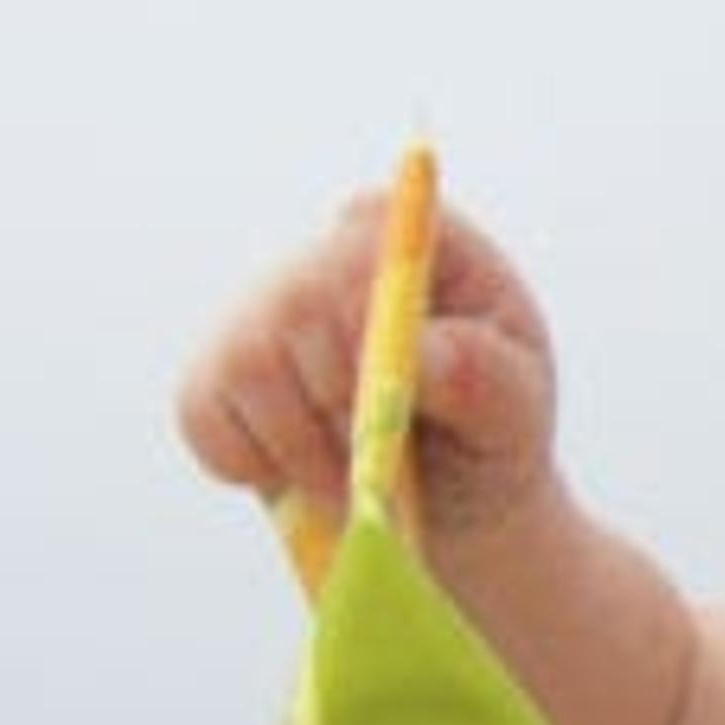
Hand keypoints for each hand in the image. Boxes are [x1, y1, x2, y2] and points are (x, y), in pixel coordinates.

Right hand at [175, 193, 565, 551]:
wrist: (450, 494)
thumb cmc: (492, 433)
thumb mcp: (518, 408)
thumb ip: (484, 375)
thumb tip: (421, 352)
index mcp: (416, 241)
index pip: (370, 231)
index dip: (370, 307)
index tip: (394, 384)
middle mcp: (327, 259)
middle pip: (299, 305)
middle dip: (343, 406)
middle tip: (380, 470)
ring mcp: (261, 311)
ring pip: (247, 366)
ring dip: (303, 450)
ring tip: (354, 489)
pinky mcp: (216, 374)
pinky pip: (207, 417)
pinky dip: (257, 468)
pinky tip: (306, 477)